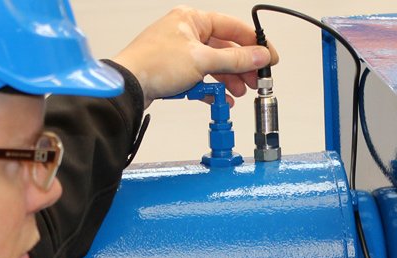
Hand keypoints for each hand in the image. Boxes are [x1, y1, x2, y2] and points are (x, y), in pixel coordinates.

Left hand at [111, 6, 278, 107]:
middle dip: (242, 66)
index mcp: (192, 19)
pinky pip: (201, 77)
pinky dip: (212, 88)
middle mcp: (186, 32)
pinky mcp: (174, 70)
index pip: (233, 27)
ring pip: (213, 64)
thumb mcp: (202, 61)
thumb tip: (260, 56)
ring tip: (240, 92)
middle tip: (256, 80)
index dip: (254, 43)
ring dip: (229, 80)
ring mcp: (179, 51)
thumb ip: (236, 59)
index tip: (269, 57)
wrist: (127, 87)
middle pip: (225, 48)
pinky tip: (221, 99)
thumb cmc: (153, 64)